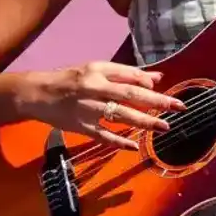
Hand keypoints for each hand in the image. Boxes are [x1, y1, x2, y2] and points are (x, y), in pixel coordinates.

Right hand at [18, 62, 187, 149]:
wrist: (37, 94)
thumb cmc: (70, 79)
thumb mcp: (95, 69)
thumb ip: (125, 73)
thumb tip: (156, 78)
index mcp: (97, 70)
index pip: (127, 74)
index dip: (146, 81)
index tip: (163, 87)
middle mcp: (94, 88)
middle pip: (129, 94)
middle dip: (156, 100)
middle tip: (178, 106)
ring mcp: (88, 109)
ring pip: (120, 115)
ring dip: (144, 121)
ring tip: (165, 126)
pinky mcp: (82, 127)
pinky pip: (104, 136)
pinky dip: (120, 141)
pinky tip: (135, 146)